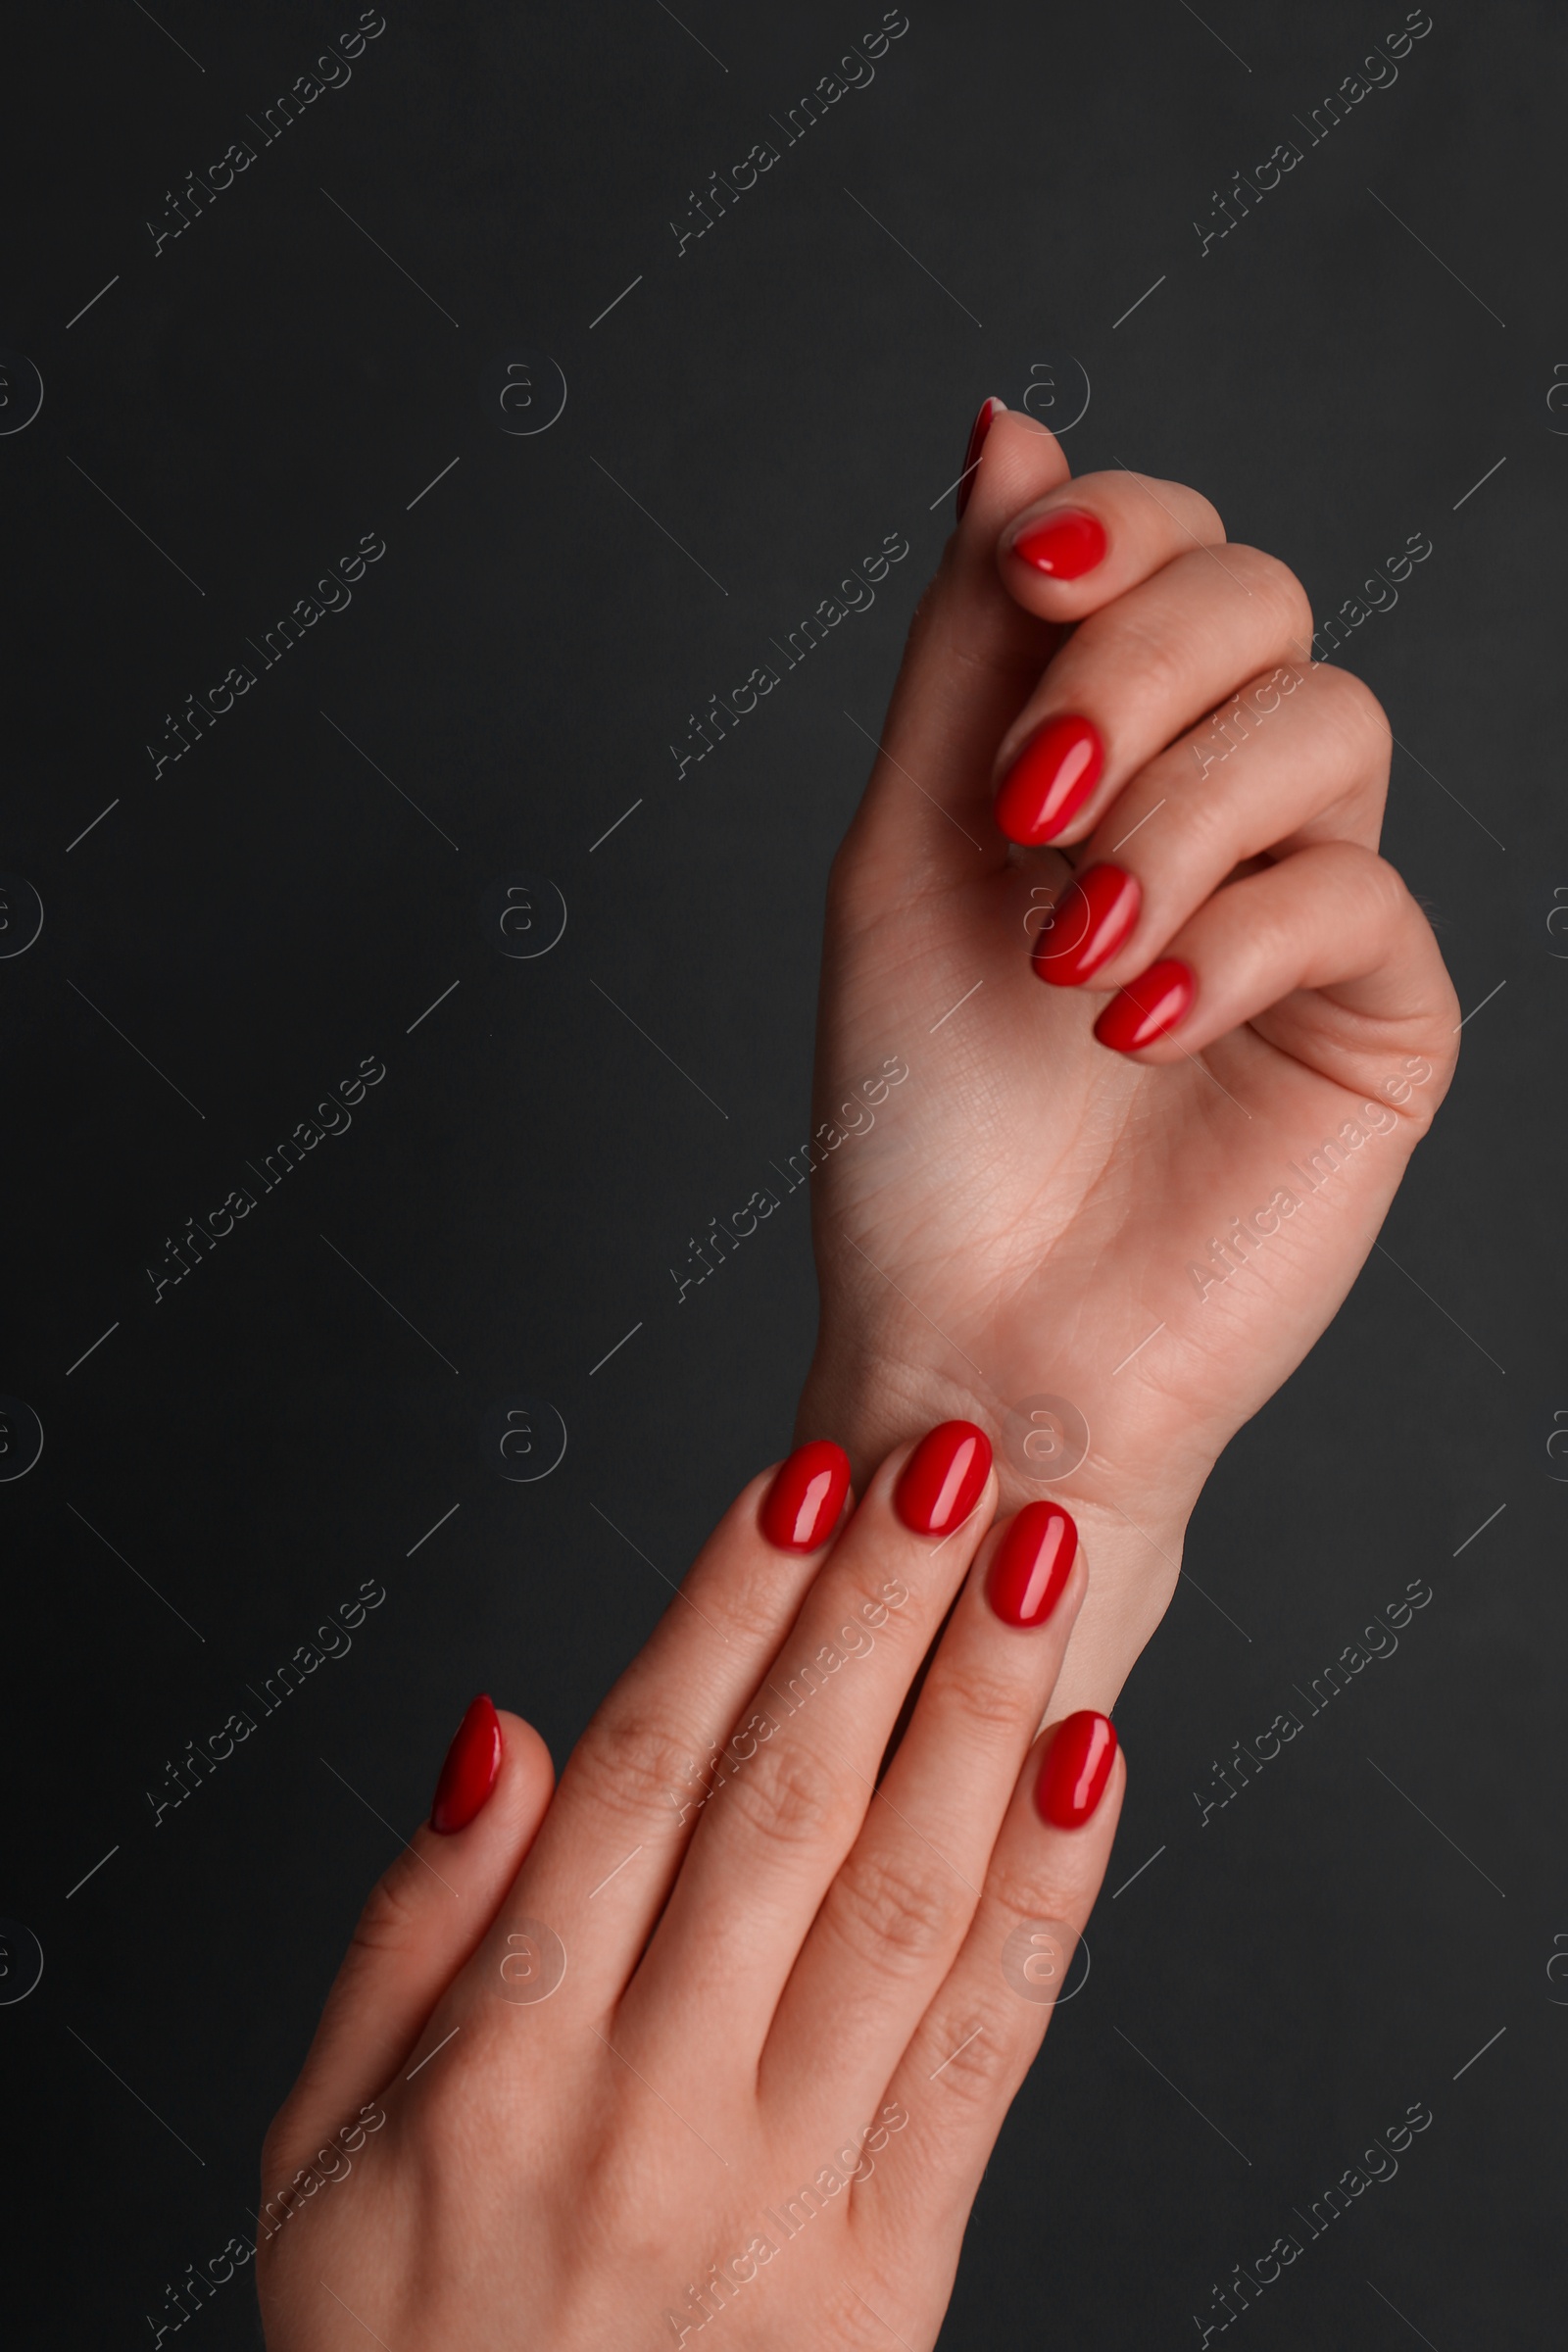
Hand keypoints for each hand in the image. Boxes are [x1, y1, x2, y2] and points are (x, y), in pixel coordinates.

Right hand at [256, 1428, 1120, 2349]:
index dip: (728, 1607)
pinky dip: (1049, 1902)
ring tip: (1031, 1565)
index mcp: (509, 2047)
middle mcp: (655, 2095)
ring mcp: (785, 2184)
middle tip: (948, 1460)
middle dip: (877, 1611)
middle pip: (786, 1800)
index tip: (797, 1482)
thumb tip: (499, 1728)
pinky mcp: (893, 2269)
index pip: (643, 1768)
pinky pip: (983, 2057)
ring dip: (979, 1714)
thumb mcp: (318, 2144)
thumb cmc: (403, 2351)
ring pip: (900, 1899)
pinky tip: (1088, 1770)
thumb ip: (413, 1925)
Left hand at [798, 403, 1457, 1711]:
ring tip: (1066, 952)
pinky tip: (1131, 1024)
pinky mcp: (1380, 1018)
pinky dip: (1229, 940)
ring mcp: (1304, 908)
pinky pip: (1353, 896)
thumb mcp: (902, 852)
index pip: (1166, 547)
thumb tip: (1008, 423)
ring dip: (1173, 817)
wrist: (967, 1341)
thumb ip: (964, 649)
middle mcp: (1214, 807)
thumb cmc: (917, 1126)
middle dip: (1136, 670)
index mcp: (1096, 754)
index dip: (1116, 527)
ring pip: (1327, 724)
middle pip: (1262, 598)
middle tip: (1029, 803)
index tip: (1026, 577)